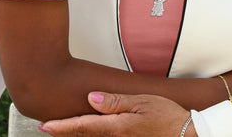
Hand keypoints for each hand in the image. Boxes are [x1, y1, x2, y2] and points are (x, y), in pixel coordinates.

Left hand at [39, 91, 194, 136]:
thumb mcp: (141, 102)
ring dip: (77, 134)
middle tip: (47, 125)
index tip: (45, 125)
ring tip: (62, 128)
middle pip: (84, 136)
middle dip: (65, 131)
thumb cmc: (166, 116)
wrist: (185, 134)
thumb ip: (114, 102)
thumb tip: (91, 98)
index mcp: (117, 127)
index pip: (83, 126)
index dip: (62, 126)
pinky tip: (87, 131)